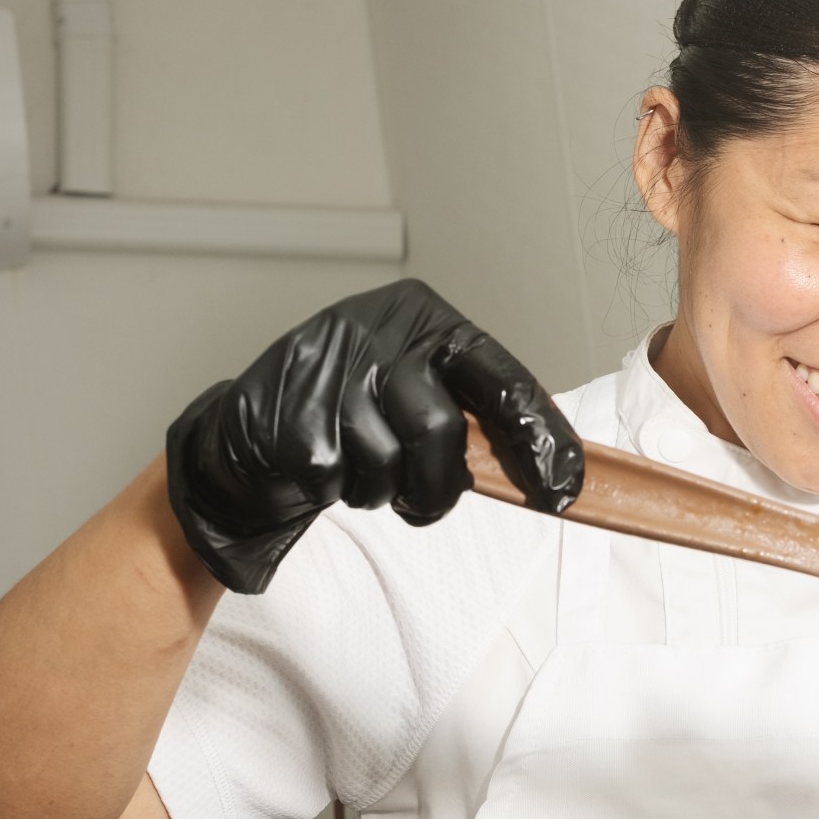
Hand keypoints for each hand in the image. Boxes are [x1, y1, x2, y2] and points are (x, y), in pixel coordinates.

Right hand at [166, 279, 583, 592]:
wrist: (255, 429)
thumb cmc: (356, 413)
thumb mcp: (421, 392)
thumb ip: (477, 418)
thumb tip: (554, 472)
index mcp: (428, 320)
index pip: (503, 380)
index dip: (539, 439)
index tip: (564, 490)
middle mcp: (379, 330)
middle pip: (440, 431)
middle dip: (437, 484)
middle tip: (424, 499)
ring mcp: (328, 367)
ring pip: (387, 463)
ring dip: (382, 490)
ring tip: (361, 470)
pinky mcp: (287, 411)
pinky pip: (336, 479)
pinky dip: (337, 491)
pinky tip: (324, 467)